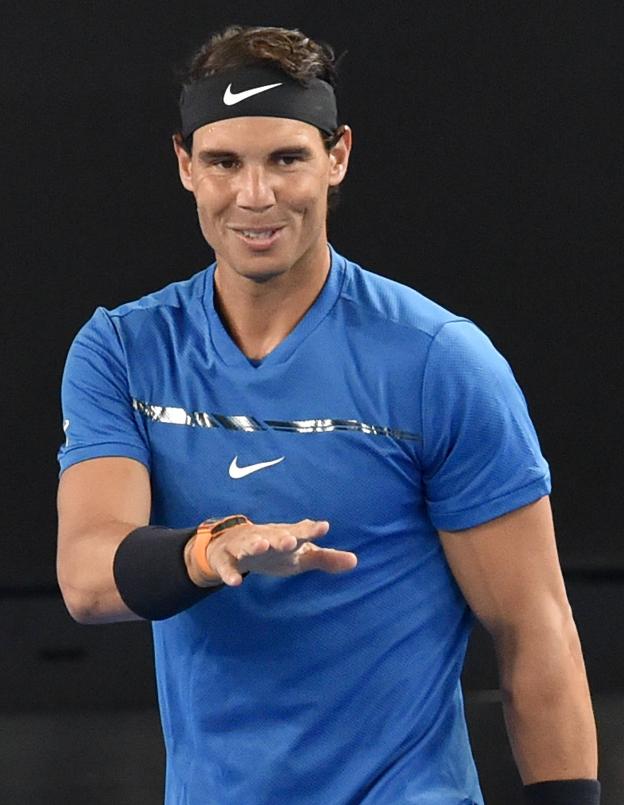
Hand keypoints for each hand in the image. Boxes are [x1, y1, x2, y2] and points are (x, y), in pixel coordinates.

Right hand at [185, 519, 356, 586]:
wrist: (232, 543)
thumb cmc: (275, 549)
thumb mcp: (300, 554)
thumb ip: (325, 558)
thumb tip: (355, 561)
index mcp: (286, 536)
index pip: (301, 532)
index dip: (311, 530)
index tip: (324, 527)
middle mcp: (266, 537)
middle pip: (274, 536)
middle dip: (282, 537)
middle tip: (290, 540)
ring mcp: (245, 547)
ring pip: (249, 545)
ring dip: (254, 545)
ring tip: (261, 547)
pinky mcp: (227, 559)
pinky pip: (227, 566)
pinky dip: (230, 573)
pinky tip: (236, 582)